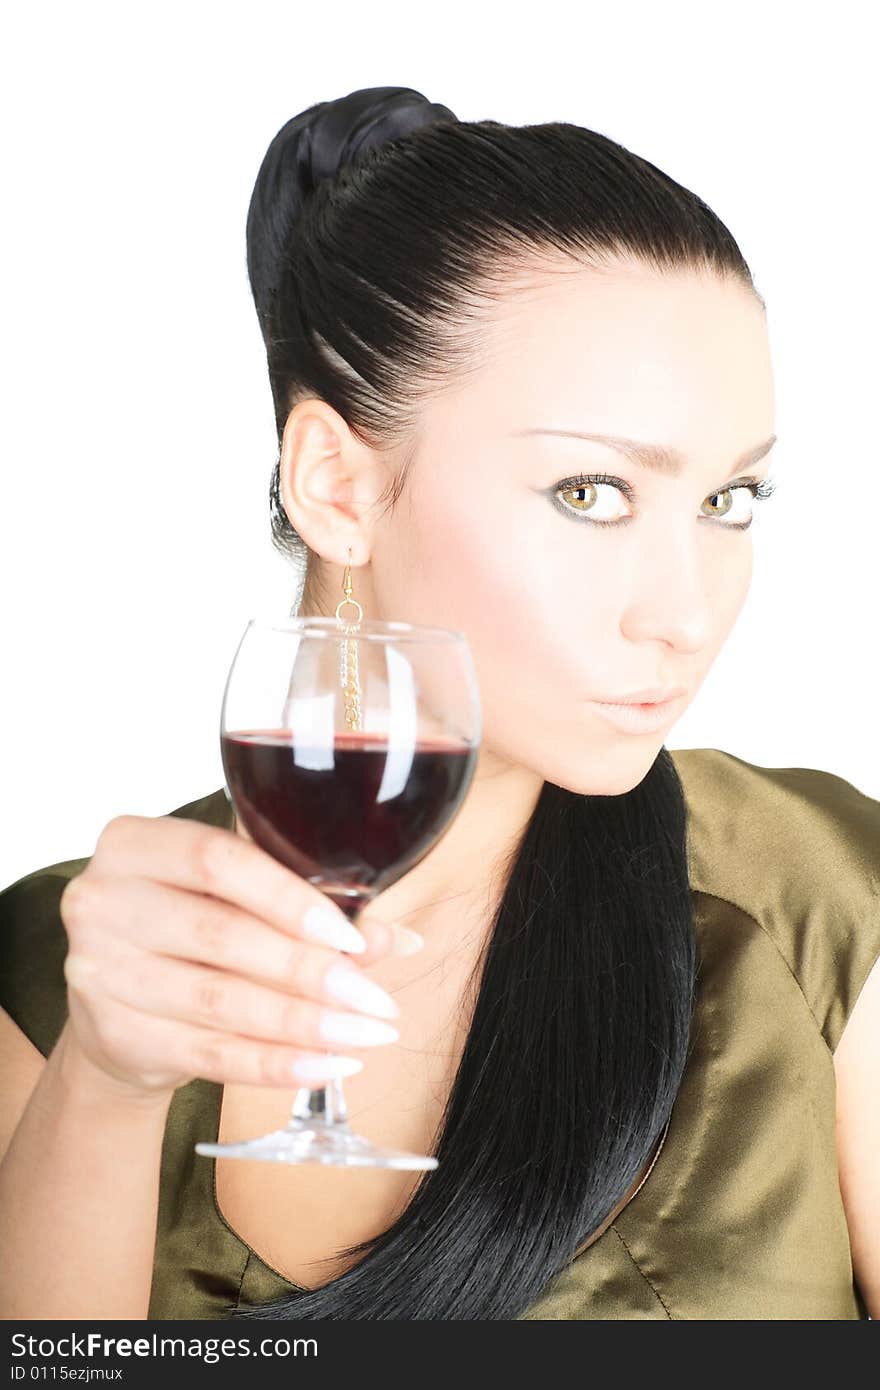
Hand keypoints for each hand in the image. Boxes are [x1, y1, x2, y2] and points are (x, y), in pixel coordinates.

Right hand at [58, 814, 404, 1102]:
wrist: (114, 1006)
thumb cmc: (186, 931)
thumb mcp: (235, 900)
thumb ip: (309, 909)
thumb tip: (394, 938)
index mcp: (135, 844)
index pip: (219, 860)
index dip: (291, 899)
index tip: (352, 937)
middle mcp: (104, 901)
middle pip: (224, 935)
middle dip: (311, 972)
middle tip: (375, 1001)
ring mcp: (101, 970)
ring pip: (221, 1001)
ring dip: (305, 1024)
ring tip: (365, 1036)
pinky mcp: (115, 1034)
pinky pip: (209, 1054)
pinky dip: (275, 1064)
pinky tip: (325, 1065)